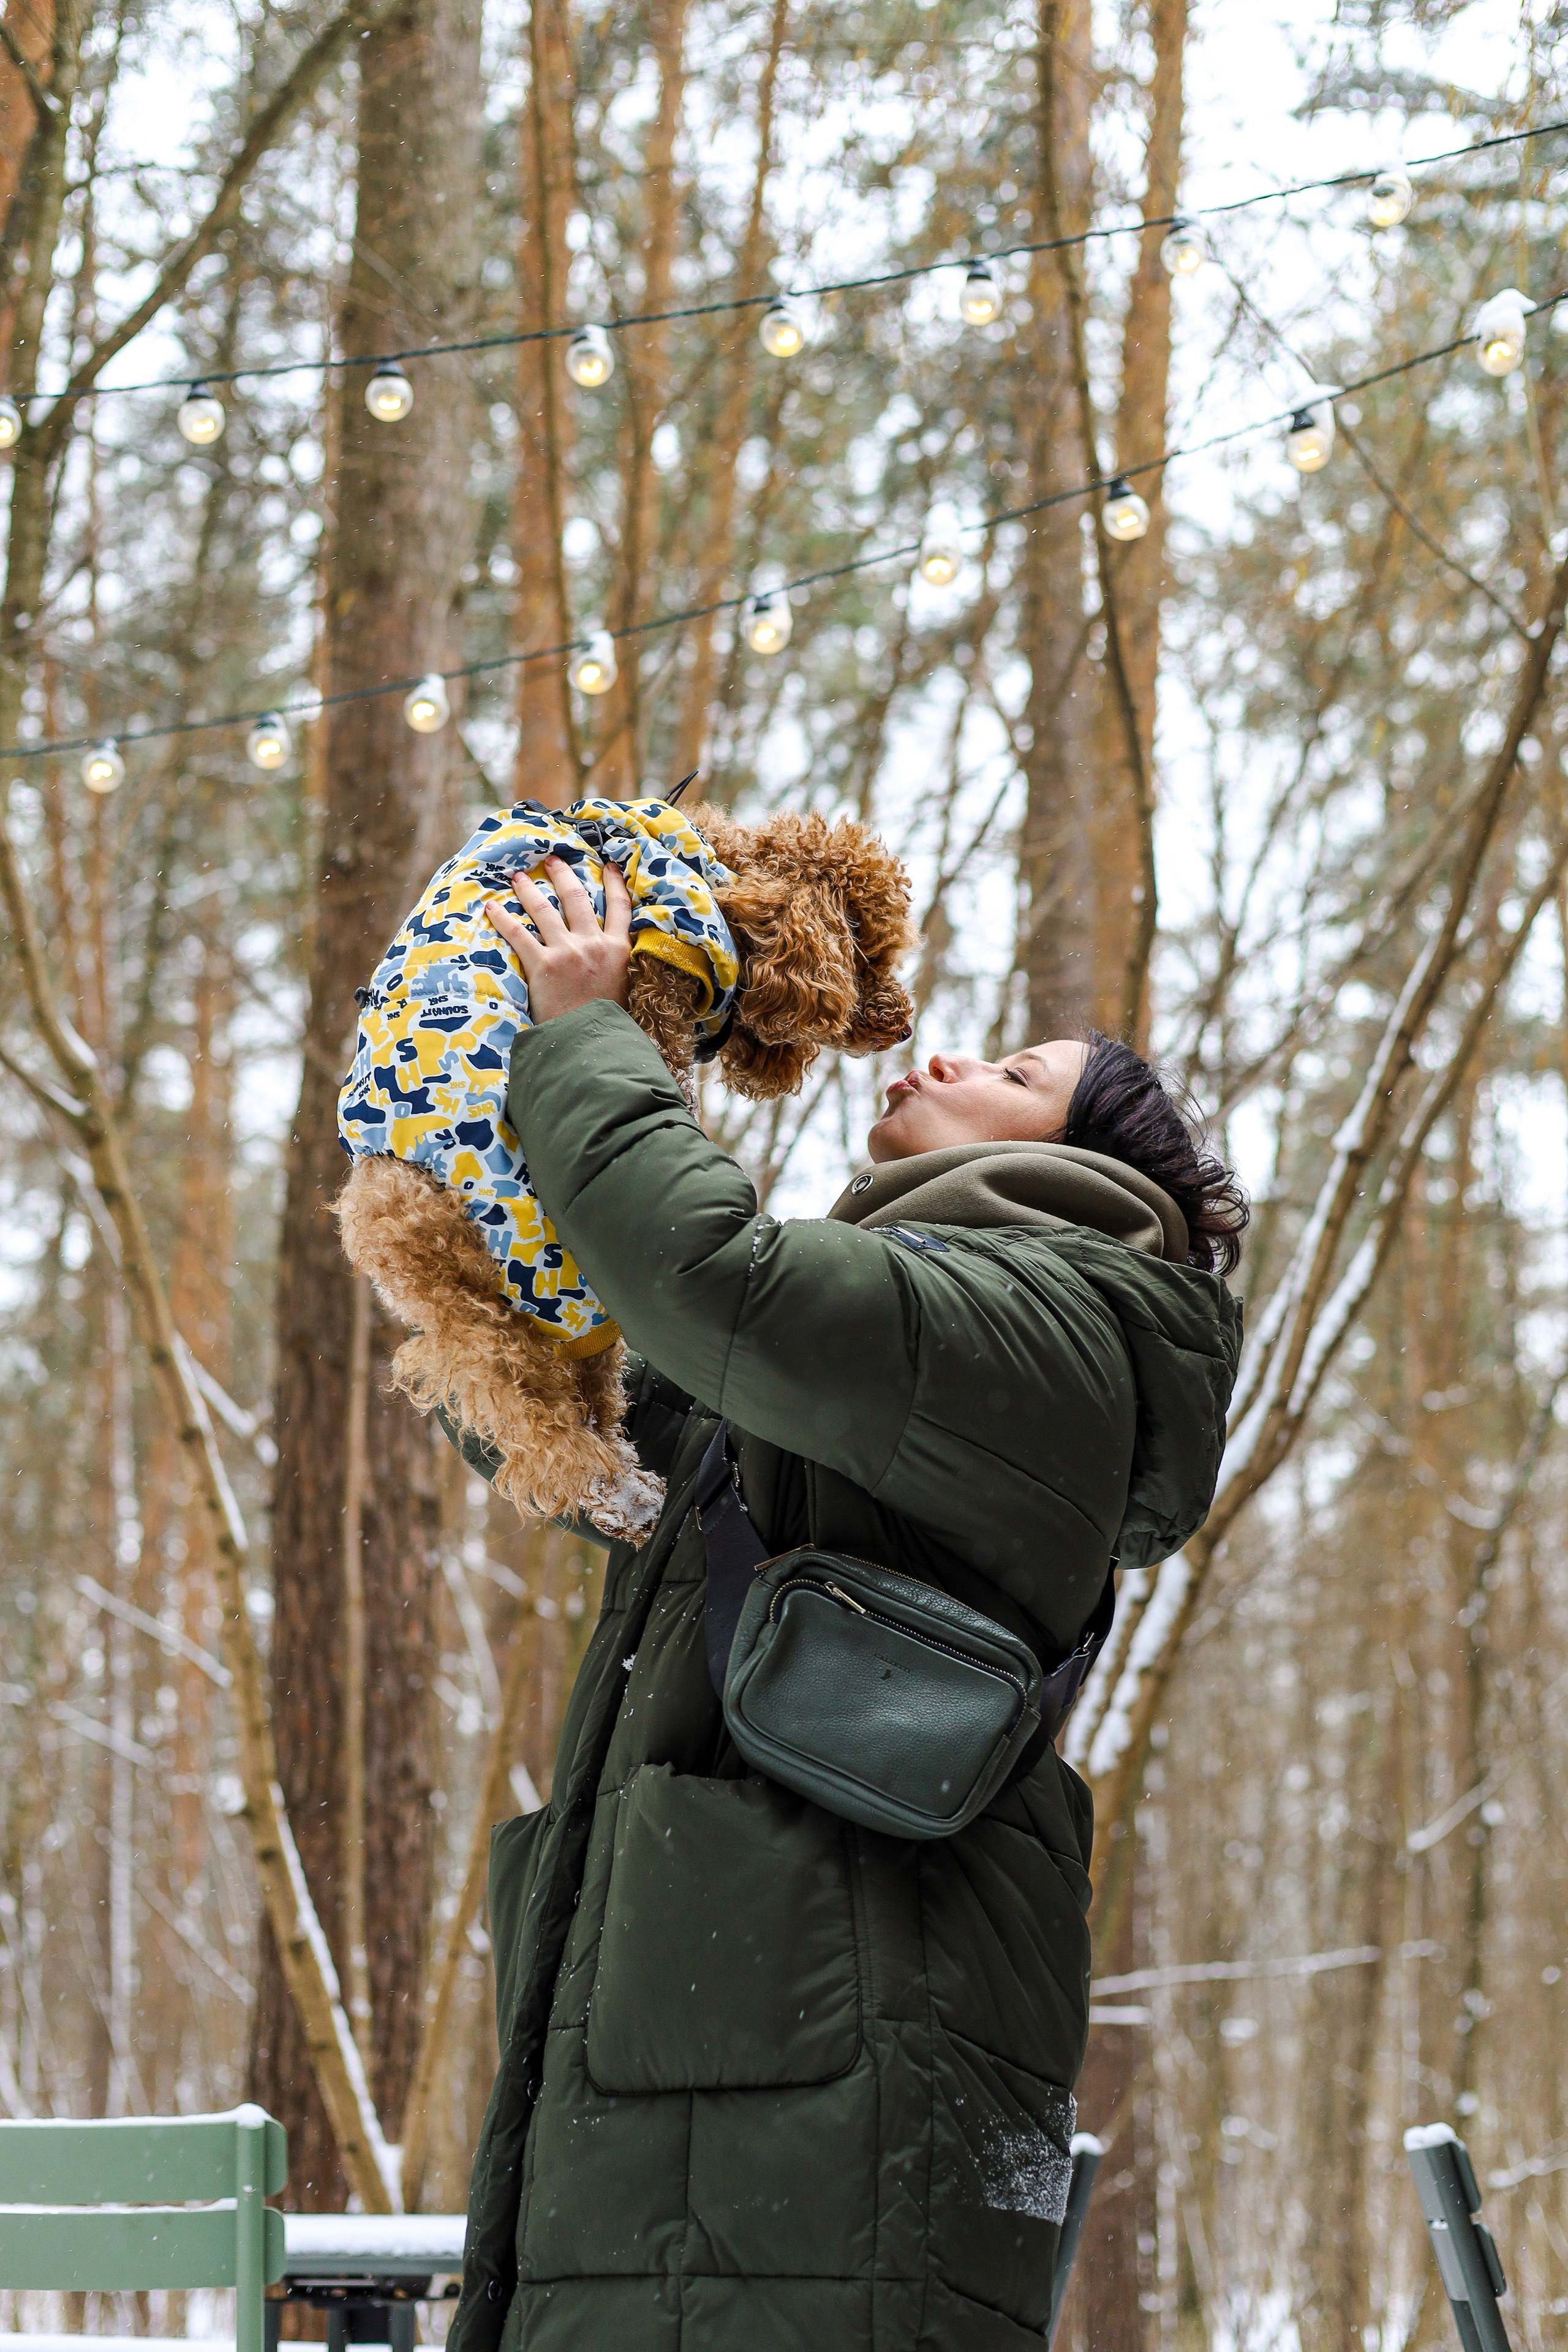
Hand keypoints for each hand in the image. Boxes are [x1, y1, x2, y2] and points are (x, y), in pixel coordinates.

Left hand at [486, 855, 631, 1021]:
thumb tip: (608, 958)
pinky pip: (519, 935)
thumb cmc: (606, 1022)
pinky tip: (491, 907)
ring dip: (529, 889)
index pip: (620, 907)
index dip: (615, 883)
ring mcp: (567, 952)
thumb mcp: (622, 987)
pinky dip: (503, 919)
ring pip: (545, 909)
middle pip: (577, 898)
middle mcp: (593, 944)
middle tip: (552, 859)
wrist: (591, 1043)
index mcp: (618, 950)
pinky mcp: (543, 966)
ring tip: (518, 877)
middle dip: (563, 875)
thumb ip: (615, 966)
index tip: (610, 865)